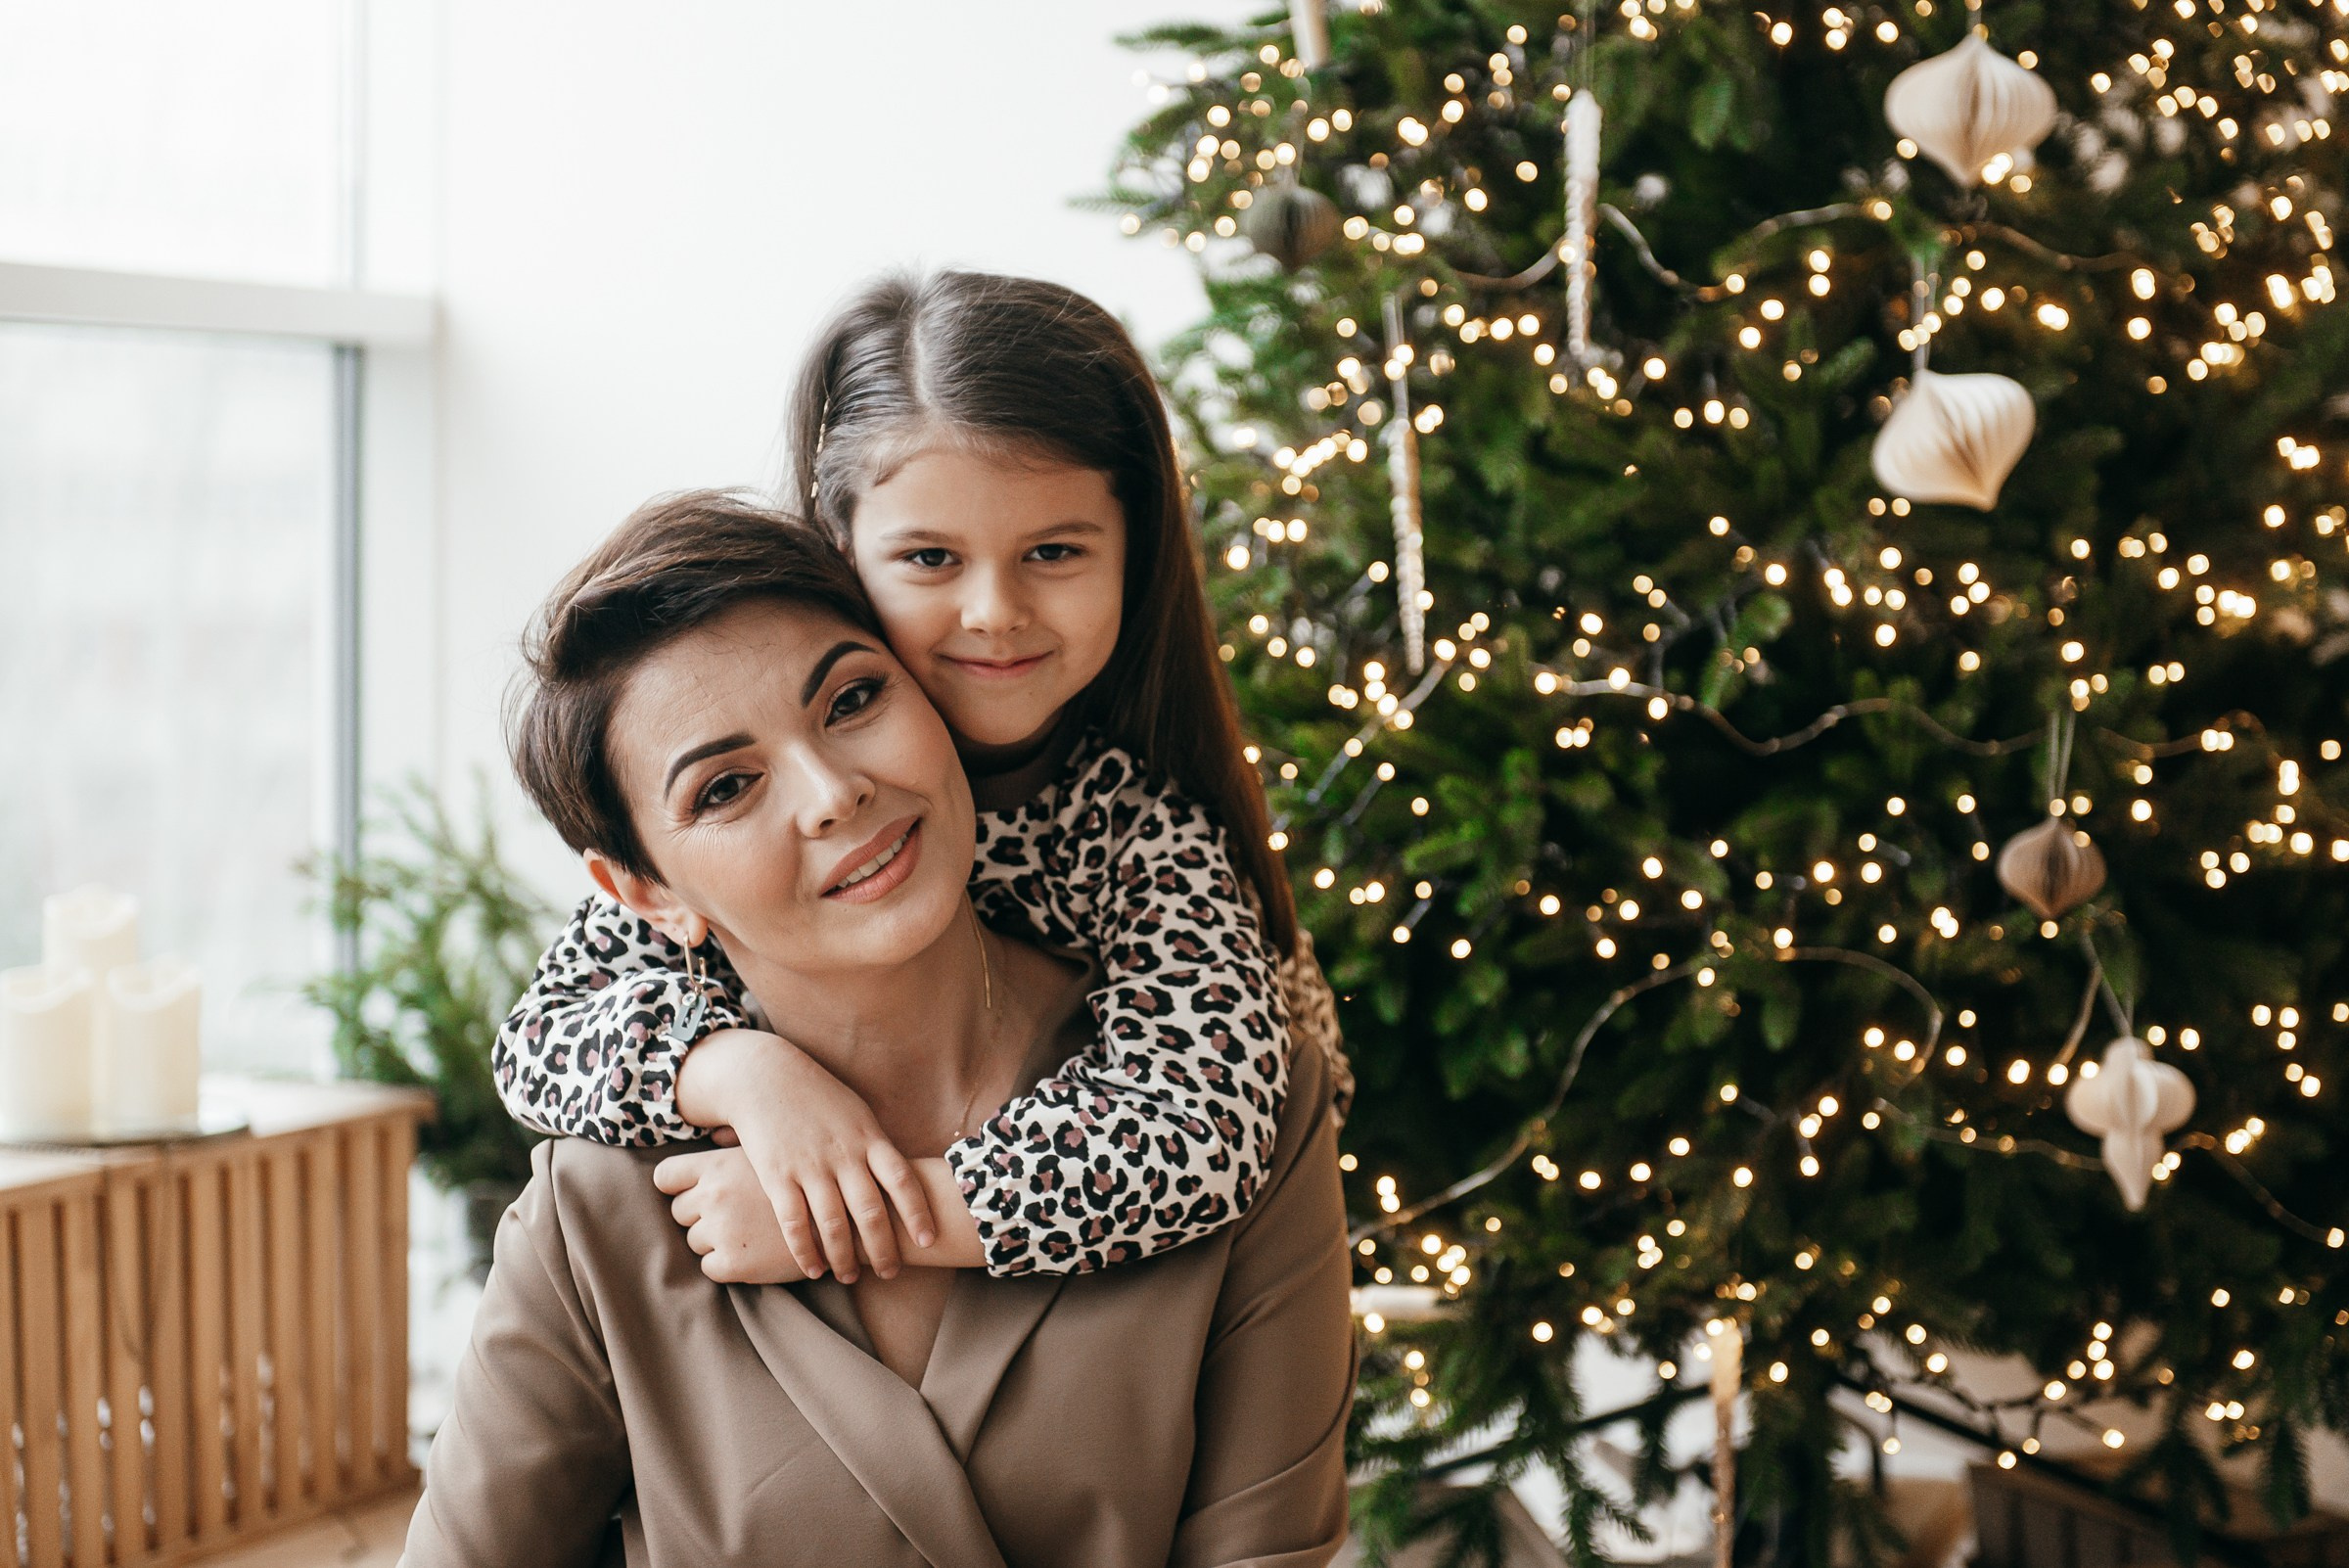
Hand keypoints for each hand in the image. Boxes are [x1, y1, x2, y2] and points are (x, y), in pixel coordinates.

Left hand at [653, 1148, 802, 1283]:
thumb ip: (736, 1141)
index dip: (675, 1186)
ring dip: (717, 1240)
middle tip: (735, 1215)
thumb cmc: (810, 1174)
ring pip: (695, 1241)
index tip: (690, 1192)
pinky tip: (755, 1253)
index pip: (665, 1176)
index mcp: (718, 1164)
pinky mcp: (734, 1262)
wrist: (848, 1214)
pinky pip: (709, 1268)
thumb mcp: (772, 1148)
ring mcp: (722, 1229)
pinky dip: (728, 1265)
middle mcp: (714, 1194)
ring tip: (751, 1233)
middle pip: (678, 1212)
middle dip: (701, 1216)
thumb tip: (712, 1134)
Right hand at [675, 1029, 936, 1282]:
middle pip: (872, 1211)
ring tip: (851, 1277)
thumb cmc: (816, 1097)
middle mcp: (843, 1155)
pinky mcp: (777, 1177)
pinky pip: (794, 1224)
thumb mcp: (857, 1112)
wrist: (762, 1077)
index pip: (903, 1180)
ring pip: (834, 1225)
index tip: (928, 1239)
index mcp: (868, 1137)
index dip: (918, 1213)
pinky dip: (805, 1252)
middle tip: (890, 1272)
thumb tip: (903, 1178)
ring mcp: (810, 1168)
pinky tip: (813, 1269)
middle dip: (884, 1248)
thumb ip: (877, 1146)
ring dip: (845, 1257)